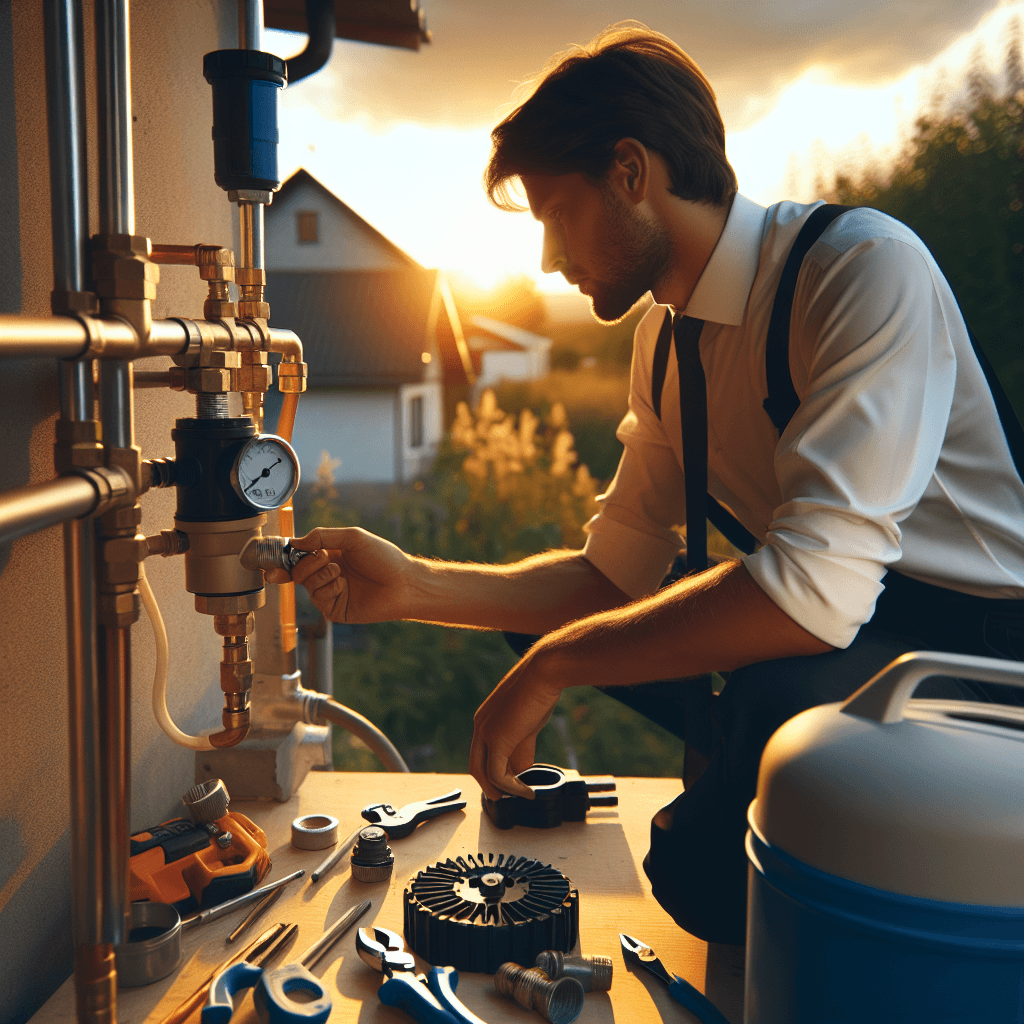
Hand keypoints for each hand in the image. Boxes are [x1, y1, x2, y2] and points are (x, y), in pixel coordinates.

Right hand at [264, 527, 411, 622]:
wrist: (403, 583)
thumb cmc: (383, 558)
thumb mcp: (352, 538)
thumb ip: (323, 536)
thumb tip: (296, 542)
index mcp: (330, 555)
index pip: (299, 555)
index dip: (283, 556)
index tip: (266, 556)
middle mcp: (327, 574)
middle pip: (296, 570)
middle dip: (305, 563)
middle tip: (324, 558)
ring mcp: (330, 593)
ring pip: (305, 584)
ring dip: (320, 574)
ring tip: (340, 572)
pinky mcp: (335, 609)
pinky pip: (318, 598)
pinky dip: (328, 588)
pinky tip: (344, 585)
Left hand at [469, 645, 566, 800]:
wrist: (544, 674)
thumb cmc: (539, 694)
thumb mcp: (527, 726)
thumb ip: (521, 748)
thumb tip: (521, 771)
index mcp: (483, 720)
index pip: (480, 753)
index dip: (491, 772)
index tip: (508, 783)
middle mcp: (479, 726)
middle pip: (476, 766)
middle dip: (490, 785)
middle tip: (505, 798)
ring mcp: (485, 732)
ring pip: (484, 773)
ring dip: (503, 790)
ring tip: (523, 795)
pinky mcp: (497, 739)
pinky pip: (498, 774)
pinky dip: (511, 787)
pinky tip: (527, 791)